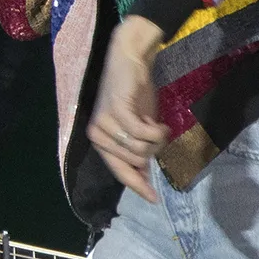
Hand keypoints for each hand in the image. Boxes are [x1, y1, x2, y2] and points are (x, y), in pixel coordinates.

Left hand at [86, 18, 170, 203]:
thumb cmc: (135, 95)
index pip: (119, 172)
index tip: (154, 198)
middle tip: (158, 133)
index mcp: (100, 141)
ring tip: (158, 125)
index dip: (137, 186)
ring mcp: (105, 123)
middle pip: (136, 161)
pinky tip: (161, 123)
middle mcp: (97, 135)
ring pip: (141, 150)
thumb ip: (138, 150)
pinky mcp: (117, 112)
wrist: (130, 60)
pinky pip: (143, 135)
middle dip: (154, 151)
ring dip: (157, 140)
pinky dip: (157, 132)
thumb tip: (146, 178)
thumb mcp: (137, 127)